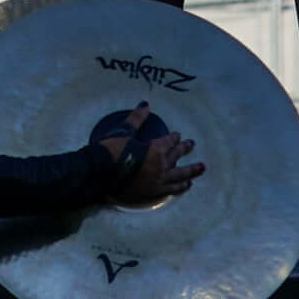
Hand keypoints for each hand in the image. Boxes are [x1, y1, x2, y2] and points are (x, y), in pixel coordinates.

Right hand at [88, 103, 205, 203]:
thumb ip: (137, 119)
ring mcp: (158, 182)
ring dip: (191, 171)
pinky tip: (186, 185)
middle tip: (191, 144)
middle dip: (184, 148)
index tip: (177, 135)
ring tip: (201, 168)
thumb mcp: (124, 132)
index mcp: (155, 149)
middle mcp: (161, 166)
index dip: (173, 137)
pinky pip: (172, 190)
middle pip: (176, 156)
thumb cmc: (110, 150)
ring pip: (180, 176)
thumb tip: (145, 104)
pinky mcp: (153, 194)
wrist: (98, 174)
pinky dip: (180, 187)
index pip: (169, 141)